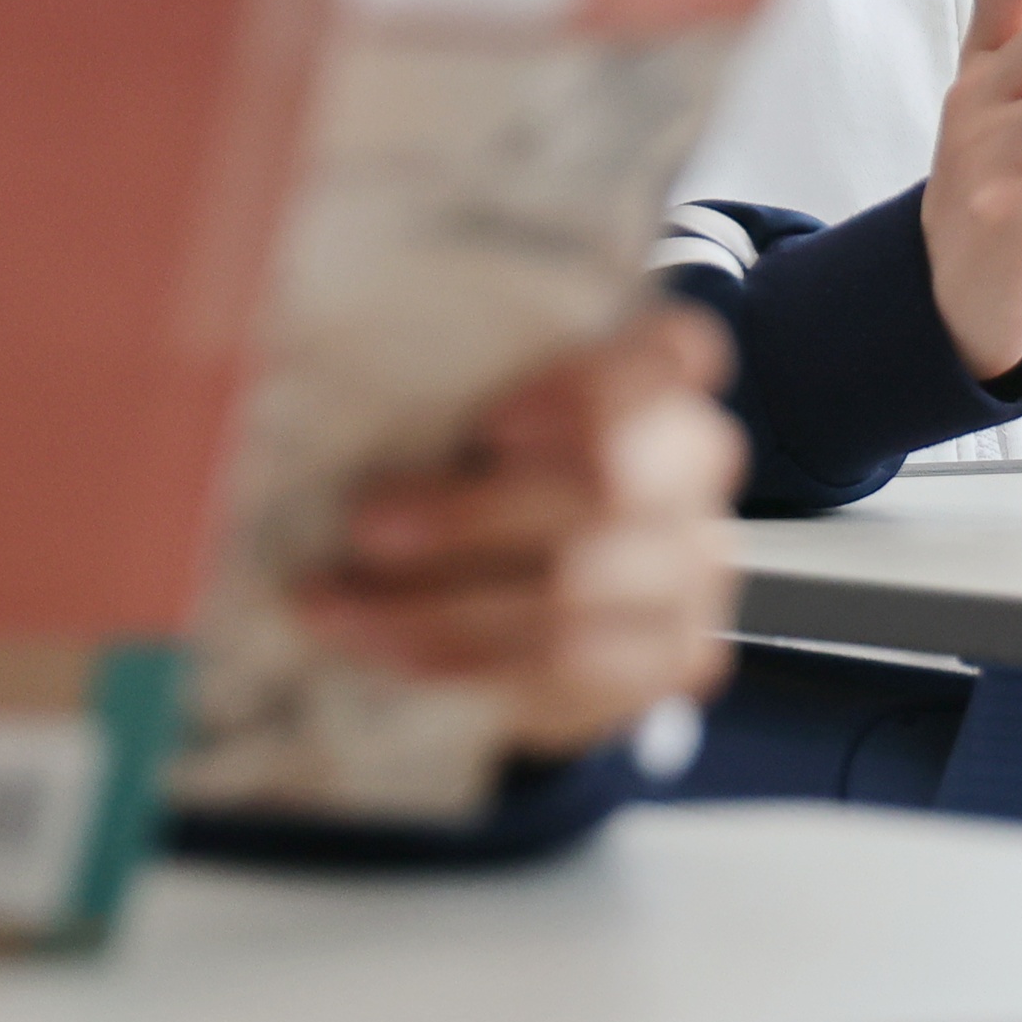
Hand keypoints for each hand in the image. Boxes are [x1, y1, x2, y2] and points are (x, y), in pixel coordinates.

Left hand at [308, 308, 747, 755]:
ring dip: (439, 609)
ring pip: (576, 593)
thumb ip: (443, 393)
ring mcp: (695, 565)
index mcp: (656, 377)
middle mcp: (696, 462)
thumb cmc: (490, 471)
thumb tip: (325, 386)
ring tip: (338, 607)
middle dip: (474, 516)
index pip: (674, 352)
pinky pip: (570, 669)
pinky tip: (386, 649)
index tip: (486, 427)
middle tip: (366, 528)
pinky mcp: (676, 656)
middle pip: (609, 483)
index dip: (586, 388)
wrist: (540, 595)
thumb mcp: (470, 411)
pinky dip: (464, 665)